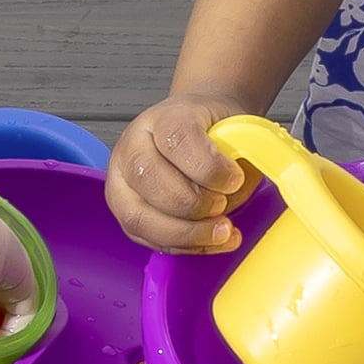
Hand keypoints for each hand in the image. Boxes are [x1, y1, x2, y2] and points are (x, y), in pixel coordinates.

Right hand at [107, 92, 256, 253]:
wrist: (199, 129)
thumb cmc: (212, 131)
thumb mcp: (236, 128)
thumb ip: (242, 153)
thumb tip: (240, 187)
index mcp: (163, 118)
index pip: (177, 140)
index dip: (209, 167)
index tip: (234, 179)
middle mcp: (133, 146)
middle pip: (148, 178)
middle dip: (193, 204)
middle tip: (222, 207)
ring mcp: (121, 180)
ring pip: (138, 216)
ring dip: (185, 233)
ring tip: (219, 232)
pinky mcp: (124, 210)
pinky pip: (145, 237)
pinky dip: (181, 246)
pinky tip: (206, 241)